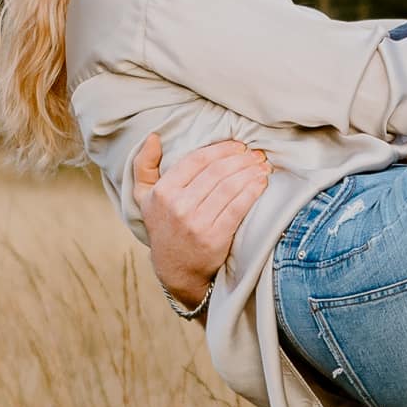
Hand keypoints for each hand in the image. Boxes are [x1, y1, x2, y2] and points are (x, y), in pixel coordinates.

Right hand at [134, 133, 269, 308]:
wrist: (176, 269)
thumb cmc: (163, 226)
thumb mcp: (143, 197)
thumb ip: (144, 166)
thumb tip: (154, 137)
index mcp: (162, 192)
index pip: (196, 160)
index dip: (221, 149)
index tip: (239, 145)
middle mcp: (177, 206)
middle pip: (216, 172)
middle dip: (241, 159)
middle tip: (256, 154)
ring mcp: (196, 223)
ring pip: (229, 187)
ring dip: (250, 172)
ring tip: (262, 166)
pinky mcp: (214, 238)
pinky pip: (238, 207)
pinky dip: (253, 192)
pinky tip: (262, 183)